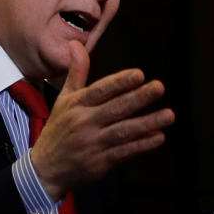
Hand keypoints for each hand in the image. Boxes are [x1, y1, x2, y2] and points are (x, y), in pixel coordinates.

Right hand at [30, 42, 172, 199]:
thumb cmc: (58, 130)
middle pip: (115, 108)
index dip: (120, 82)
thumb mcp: (63, 100)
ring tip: (168, 115)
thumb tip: (76, 44)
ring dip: (147, 123)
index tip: (139, 74)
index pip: (101, 90)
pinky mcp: (99, 163)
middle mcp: (84, 123)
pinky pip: (124, 152)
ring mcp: (92, 144)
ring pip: (123, 131)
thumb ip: (76, 73)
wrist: (45, 169)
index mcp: (76, 105)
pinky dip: (141, 145)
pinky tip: (158, 137)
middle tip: (159, 87)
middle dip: (138, 98)